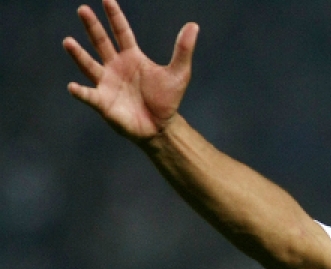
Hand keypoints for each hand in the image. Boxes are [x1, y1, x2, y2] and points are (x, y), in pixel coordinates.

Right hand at [63, 0, 197, 140]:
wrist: (160, 126)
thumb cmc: (167, 99)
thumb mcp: (179, 73)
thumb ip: (183, 50)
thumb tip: (193, 25)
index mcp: (132, 57)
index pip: (121, 32)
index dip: (115, 16)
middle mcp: (115, 66)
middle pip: (101, 42)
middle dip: (93, 27)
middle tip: (83, 9)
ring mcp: (107, 83)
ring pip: (89, 65)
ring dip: (79, 55)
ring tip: (68, 42)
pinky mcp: (103, 102)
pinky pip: (89, 95)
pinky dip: (81, 92)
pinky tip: (73, 87)